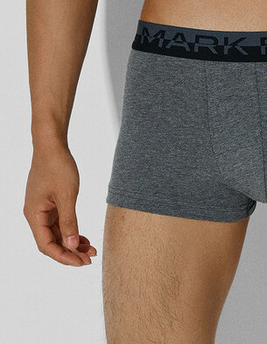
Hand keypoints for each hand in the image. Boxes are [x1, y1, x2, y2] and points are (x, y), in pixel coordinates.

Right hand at [23, 143, 96, 265]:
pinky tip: (84, 237)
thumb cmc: (58, 166)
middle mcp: (35, 215)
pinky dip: (71, 230)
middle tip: (90, 258)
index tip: (81, 262)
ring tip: (90, 249)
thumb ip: (69, 221)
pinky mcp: (49, 203)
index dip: (63, 257)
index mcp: (34, 215)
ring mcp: (42, 209)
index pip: (46, 245)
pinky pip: (59, 223)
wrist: (52, 145)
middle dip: (70, 252)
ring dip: (72, 242)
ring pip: (56, 233)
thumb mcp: (67, 195)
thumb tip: (71, 246)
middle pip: (51, 242)